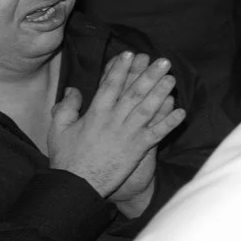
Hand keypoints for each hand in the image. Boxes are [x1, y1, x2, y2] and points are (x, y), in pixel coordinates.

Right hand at [48, 51, 184, 210]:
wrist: (77, 186)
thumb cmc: (67, 158)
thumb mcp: (58, 130)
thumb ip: (66, 108)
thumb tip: (73, 89)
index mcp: (95, 114)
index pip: (110, 86)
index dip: (120, 69)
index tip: (129, 53)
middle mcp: (114, 121)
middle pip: (134, 94)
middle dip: (149, 76)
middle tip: (163, 61)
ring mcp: (128, 134)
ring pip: (147, 110)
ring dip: (161, 94)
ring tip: (172, 79)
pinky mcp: (138, 149)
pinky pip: (156, 134)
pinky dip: (169, 123)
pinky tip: (181, 112)